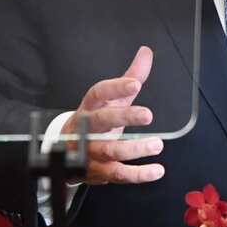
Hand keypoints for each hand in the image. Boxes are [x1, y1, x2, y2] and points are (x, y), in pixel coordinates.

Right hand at [63, 46, 164, 184]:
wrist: (69, 152)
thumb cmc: (96, 121)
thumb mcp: (112, 99)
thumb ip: (131, 76)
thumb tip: (146, 52)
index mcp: (90, 106)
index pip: (99, 93)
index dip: (115, 88)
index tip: (135, 84)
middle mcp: (87, 129)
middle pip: (101, 121)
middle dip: (123, 118)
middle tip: (147, 115)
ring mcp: (91, 151)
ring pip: (109, 150)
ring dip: (134, 149)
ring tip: (157, 144)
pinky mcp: (99, 172)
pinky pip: (118, 174)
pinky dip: (138, 174)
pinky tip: (156, 170)